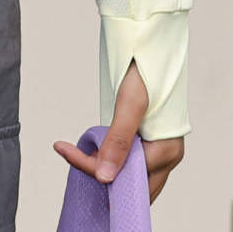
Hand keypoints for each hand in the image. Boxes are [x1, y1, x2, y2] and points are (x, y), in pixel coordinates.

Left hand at [53, 60, 185, 202]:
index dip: (94, 166)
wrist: (154, 45)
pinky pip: (135, 163)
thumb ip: (119, 140)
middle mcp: (169, 157)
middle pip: (133, 186)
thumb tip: (104, 178)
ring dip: (109, 171)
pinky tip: (99, 152)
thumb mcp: (130, 103)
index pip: (125, 176)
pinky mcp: (155, 142)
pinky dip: (116, 162)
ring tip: (80, 154)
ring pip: (134, 178)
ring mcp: (164, 151)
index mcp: (167, 151)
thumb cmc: (147, 69)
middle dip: (103, 178)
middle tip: (72, 155)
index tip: (64, 149)